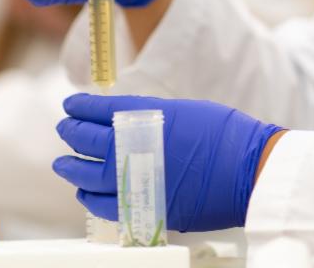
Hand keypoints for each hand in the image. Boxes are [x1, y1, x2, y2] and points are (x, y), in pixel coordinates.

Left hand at [53, 94, 284, 231]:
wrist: (249, 169)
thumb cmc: (224, 135)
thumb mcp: (184, 111)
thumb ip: (151, 116)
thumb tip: (126, 121)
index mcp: (144, 118)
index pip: (98, 110)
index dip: (80, 107)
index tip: (71, 105)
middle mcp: (132, 149)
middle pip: (86, 141)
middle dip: (71, 133)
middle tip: (64, 129)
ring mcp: (135, 181)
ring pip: (87, 176)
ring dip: (72, 168)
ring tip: (63, 163)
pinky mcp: (144, 208)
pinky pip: (104, 206)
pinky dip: (89, 199)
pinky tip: (83, 193)